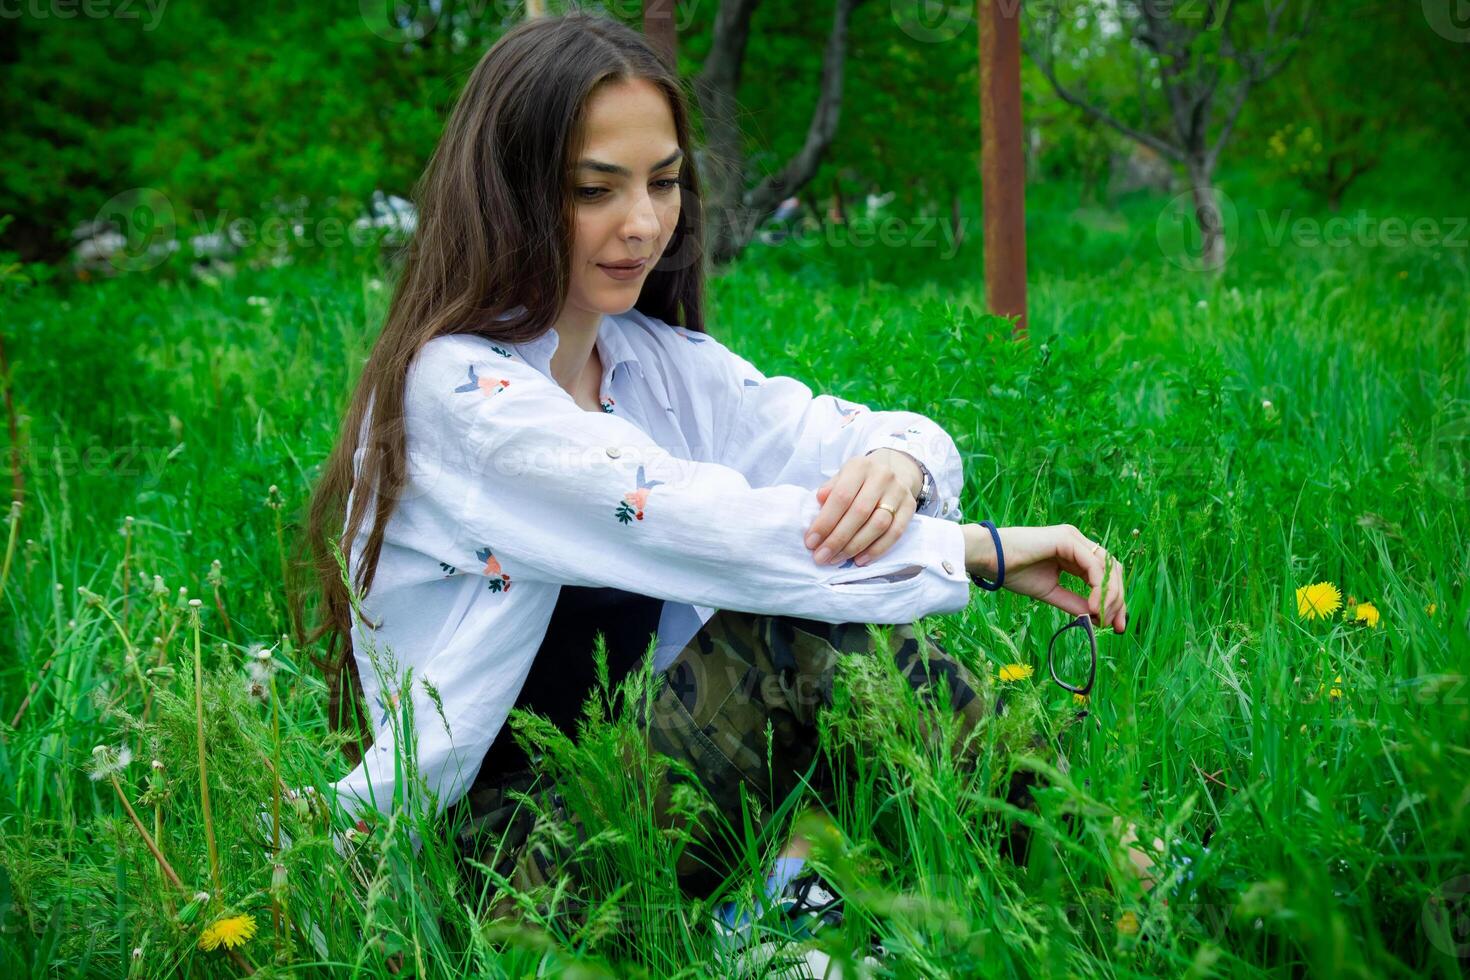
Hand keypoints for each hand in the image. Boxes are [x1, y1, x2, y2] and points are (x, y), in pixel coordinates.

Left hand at [805, 449, 922, 565]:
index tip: (811, 542)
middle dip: (837, 539)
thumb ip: (830, 489)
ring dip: (855, 546)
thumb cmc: (860, 479)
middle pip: (859, 513)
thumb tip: (818, 502)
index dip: (825, 522)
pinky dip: (877, 550)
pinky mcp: (910, 507)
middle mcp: (882, 477)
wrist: (896, 469)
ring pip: (878, 525)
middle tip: (821, 557)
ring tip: (837, 559)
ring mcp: (898, 492)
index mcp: (860, 467)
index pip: (841, 496)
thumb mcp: (842, 477)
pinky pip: (895, 533)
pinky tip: (860, 560)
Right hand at [966, 523, 1127, 632]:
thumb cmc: (1011, 572)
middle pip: (1112, 569)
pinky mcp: (1067, 539)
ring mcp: (1073, 538)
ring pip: (1107, 567)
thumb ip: (1074, 602)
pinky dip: (1099, 587)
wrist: (988, 558)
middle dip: (1118, 599)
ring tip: (1103, 618)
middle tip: (1117, 625)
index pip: (1104, 574)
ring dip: (1111, 595)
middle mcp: (1077, 542)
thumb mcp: (1050, 592)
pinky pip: (1094, 565)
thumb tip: (1098, 617)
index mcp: (1073, 553)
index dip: (1113, 599)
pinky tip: (1094, 606)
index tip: (1115, 625)